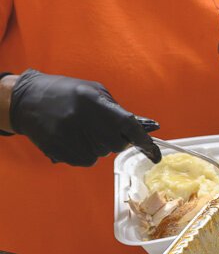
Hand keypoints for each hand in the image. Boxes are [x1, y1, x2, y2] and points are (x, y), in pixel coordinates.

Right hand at [5, 70, 159, 166]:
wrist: (28, 101)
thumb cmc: (68, 93)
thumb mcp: (95, 92)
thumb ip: (118, 110)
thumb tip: (146, 127)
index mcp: (94, 102)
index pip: (128, 125)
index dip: (144, 141)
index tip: (156, 155)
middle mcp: (82, 120)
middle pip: (117, 144)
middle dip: (117, 139)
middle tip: (102, 128)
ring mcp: (69, 137)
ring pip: (102, 154)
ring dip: (99, 145)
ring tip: (82, 130)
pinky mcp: (59, 151)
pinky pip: (87, 161)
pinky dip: (86, 153)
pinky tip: (73, 138)